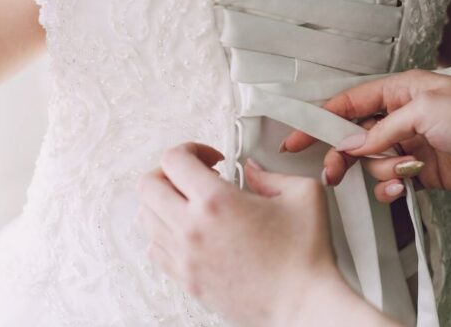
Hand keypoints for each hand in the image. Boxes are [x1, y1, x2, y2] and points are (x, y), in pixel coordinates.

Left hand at [137, 143, 350, 326]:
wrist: (302, 302)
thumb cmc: (305, 255)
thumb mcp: (303, 194)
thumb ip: (272, 174)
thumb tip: (251, 172)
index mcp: (217, 202)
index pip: (173, 159)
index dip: (192, 148)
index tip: (212, 158)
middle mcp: (192, 229)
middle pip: (147, 186)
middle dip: (169, 172)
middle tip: (196, 177)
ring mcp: (185, 258)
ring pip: (145, 217)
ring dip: (165, 202)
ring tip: (194, 204)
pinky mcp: (187, 280)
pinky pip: (155, 249)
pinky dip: (165, 233)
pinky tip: (193, 231)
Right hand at [282, 70, 450, 202]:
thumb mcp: (425, 111)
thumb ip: (382, 129)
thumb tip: (352, 145)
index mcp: (401, 91)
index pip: (349, 103)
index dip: (318, 119)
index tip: (296, 138)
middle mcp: (403, 117)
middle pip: (354, 135)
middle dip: (342, 154)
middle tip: (332, 171)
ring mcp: (411, 145)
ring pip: (372, 162)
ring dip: (379, 171)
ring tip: (401, 171)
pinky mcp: (422, 171)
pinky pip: (390, 180)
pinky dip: (391, 186)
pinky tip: (405, 185)